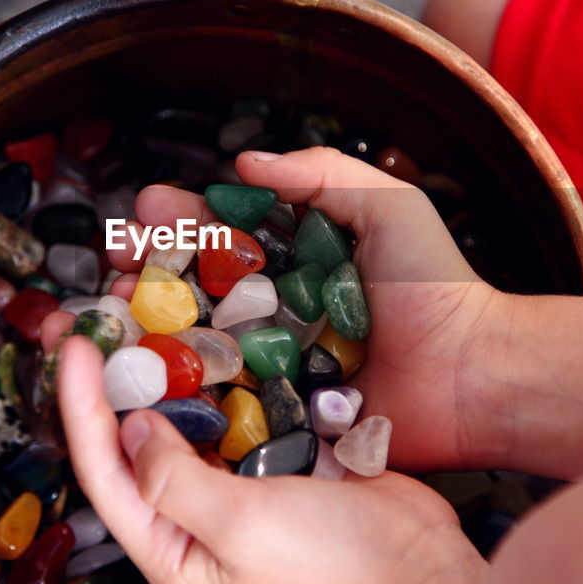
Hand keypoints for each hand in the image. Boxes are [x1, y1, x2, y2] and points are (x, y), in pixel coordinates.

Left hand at [56, 334, 485, 583]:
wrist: (417, 568)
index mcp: (169, 547)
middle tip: (81, 315)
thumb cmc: (329, 563)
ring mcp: (231, 479)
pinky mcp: (270, 451)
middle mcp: (189, 513)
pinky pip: (228, 402)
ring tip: (132, 307)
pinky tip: (200, 325)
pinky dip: (211, 366)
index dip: (80, 406)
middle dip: (105, 376)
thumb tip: (130, 425)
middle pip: (130, 436)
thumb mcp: (240, 525)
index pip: (105, 470)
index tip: (72, 344)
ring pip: (177, 412)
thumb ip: (175, 478)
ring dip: (155, 362)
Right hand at [111, 146, 512, 469]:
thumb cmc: (438, 289)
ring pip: (195, 347)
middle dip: (146, 275)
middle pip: (196, 292)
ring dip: (145, 332)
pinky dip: (176, 394)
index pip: (223, 238)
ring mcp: (274, 371)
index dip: (180, 223)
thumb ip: (324, 175)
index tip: (146, 211)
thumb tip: (245, 163)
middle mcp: (277, 317)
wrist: (474, 377)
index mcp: (297, 266)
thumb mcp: (390, 208)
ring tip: (108, 315)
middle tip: (112, 266)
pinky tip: (136, 378)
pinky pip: (220, 406)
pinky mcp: (279, 420)